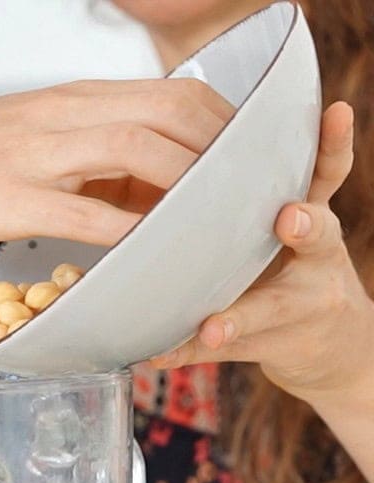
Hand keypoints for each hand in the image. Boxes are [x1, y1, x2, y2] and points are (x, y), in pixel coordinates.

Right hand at [0, 78, 232, 248]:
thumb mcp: (31, 144)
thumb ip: (87, 158)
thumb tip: (142, 190)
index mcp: (70, 100)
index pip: (169, 96)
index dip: (220, 129)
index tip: (248, 167)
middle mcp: (60, 116)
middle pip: (167, 115)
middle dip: (220, 156)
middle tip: (246, 201)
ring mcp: (33, 155)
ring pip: (134, 150)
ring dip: (185, 186)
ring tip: (215, 225)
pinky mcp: (6, 200)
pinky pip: (80, 213)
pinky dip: (124, 233)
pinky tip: (150, 254)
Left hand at [150, 102, 373, 406]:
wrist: (335, 348)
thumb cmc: (294, 267)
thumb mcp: (294, 226)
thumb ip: (258, 190)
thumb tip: (185, 129)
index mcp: (313, 214)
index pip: (328, 171)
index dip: (334, 143)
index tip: (336, 116)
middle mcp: (314, 259)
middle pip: (318, 238)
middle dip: (307, 225)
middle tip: (290, 217)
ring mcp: (295, 306)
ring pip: (266, 309)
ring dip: (236, 317)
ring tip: (212, 327)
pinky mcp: (265, 345)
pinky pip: (219, 351)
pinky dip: (187, 351)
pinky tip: (159, 355)